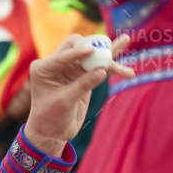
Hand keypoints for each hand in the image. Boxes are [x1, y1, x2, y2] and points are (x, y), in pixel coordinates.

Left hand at [25, 34, 133, 154]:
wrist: (52, 132)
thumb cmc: (50, 117)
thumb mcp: (65, 101)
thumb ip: (83, 85)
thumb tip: (103, 71)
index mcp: (44, 67)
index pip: (65, 54)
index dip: (79, 52)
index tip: (93, 51)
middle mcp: (57, 64)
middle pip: (80, 47)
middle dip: (96, 49)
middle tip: (108, 54)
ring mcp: (71, 70)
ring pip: (93, 56)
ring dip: (109, 53)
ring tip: (126, 40)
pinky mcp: (83, 77)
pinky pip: (100, 68)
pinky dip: (113, 68)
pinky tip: (128, 68)